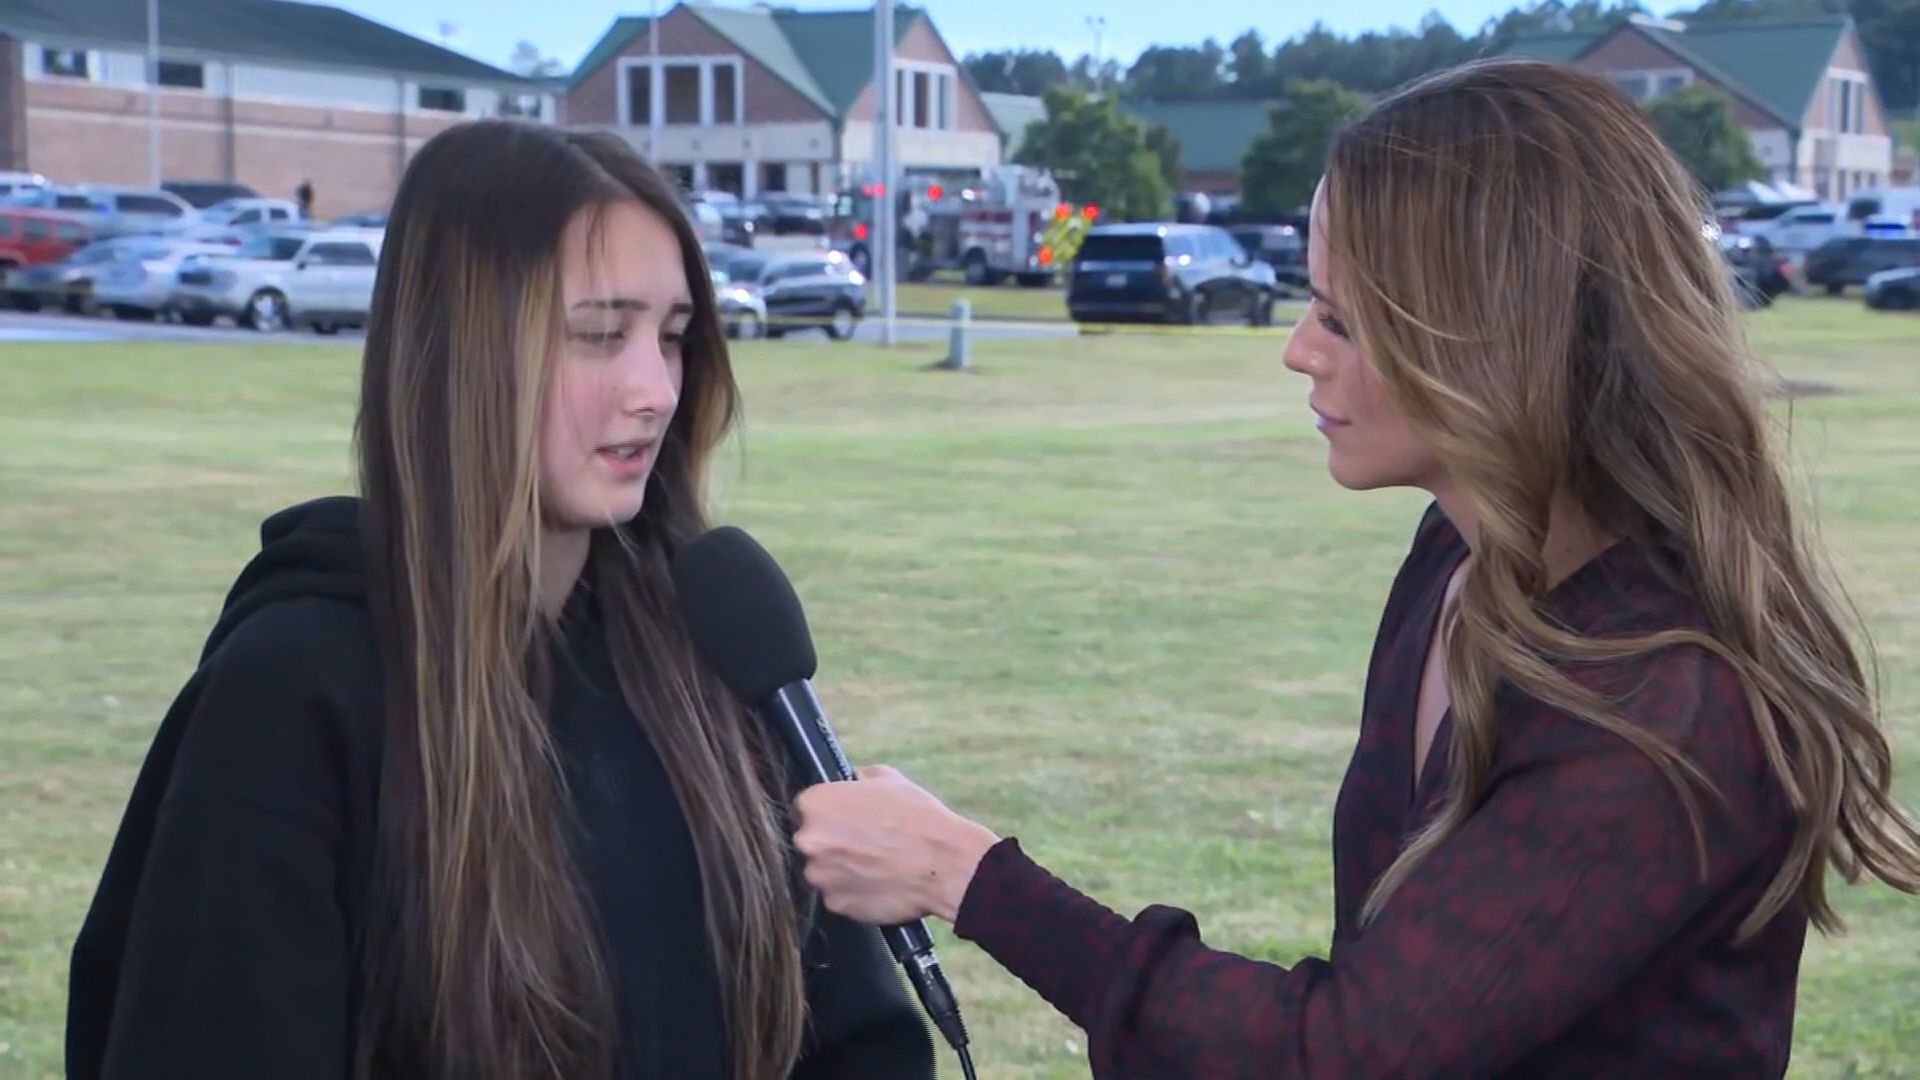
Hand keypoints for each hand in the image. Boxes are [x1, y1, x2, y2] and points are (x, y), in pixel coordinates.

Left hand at [793, 765, 999, 925]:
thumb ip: (858, 778)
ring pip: (823, 871)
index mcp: (816, 803)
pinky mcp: (835, 904)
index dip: (829, 813)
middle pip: (811, 841)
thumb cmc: (917, 816)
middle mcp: (809, 840)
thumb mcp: (888, 779)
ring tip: (875, 865)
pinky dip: (853, 892)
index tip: (846, 820)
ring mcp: (820, 875)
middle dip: (832, 842)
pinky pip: (838, 896)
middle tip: (864, 843)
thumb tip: (852, 780)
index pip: (806, 808)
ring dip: (841, 869)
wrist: (943, 863)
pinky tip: (878, 883)